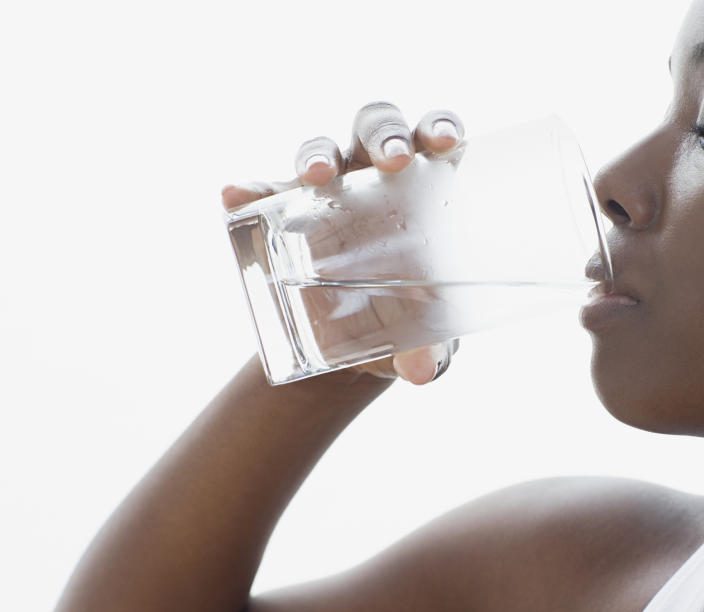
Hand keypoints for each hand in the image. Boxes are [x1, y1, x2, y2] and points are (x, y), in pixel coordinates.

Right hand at [222, 102, 465, 384]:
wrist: (353, 342)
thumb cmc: (408, 321)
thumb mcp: (424, 339)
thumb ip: (431, 351)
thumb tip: (423, 371)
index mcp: (424, 188)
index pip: (433, 139)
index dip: (441, 127)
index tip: (448, 142)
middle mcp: (374, 176)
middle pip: (377, 130)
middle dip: (386, 135)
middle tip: (394, 160)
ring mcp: (326, 192)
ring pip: (322, 149)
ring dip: (318, 154)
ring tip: (315, 175)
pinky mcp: (283, 214)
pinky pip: (261, 193)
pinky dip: (246, 190)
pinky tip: (233, 195)